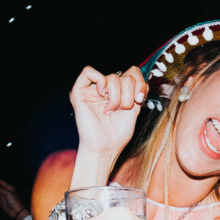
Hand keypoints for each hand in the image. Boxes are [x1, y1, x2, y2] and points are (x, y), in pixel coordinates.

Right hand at [0, 175, 27, 219]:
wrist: (16, 211)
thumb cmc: (14, 202)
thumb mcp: (8, 193)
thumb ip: (0, 189)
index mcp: (9, 188)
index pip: (0, 182)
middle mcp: (6, 191)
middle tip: (2, 198)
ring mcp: (3, 197)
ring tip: (2, 201)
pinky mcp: (1, 202)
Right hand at [69, 65, 147, 187]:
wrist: (105, 148)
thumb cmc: (117, 134)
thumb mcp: (135, 109)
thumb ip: (137, 90)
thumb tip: (138, 74)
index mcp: (120, 91)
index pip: (133, 72)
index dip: (139, 83)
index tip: (139, 99)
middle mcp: (106, 88)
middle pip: (124, 76)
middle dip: (128, 95)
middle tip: (122, 109)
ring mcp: (93, 89)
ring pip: (112, 77)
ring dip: (116, 96)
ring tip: (110, 110)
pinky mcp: (79, 91)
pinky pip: (88, 71)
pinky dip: (100, 82)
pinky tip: (101, 95)